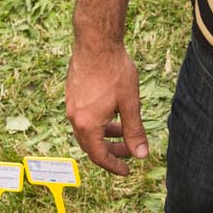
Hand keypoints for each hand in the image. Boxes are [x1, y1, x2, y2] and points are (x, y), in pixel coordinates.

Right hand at [66, 41, 147, 175]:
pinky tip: (113, 114)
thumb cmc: (114, 70)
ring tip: (124, 133)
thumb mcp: (130, 104)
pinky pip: (84, 119)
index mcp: (88, 124)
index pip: (99, 156)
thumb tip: (141, 155)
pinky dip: (99, 124)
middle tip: (130, 153)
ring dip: (106, 136)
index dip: (114, 166)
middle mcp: (75, 118)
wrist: (96, 42)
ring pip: (88, 132)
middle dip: (111, 152)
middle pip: (92, 146)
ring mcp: (71, 106)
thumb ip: (134, 131)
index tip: (127, 171)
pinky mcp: (72, 95)